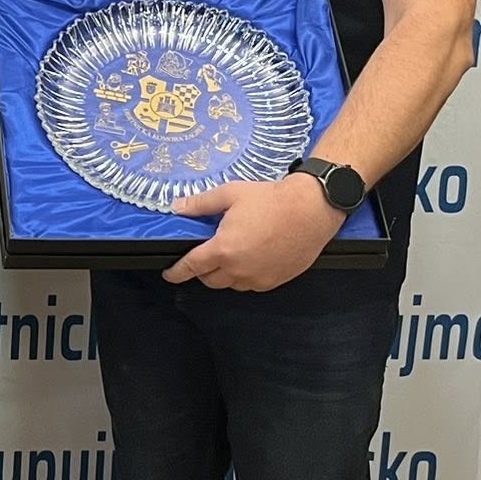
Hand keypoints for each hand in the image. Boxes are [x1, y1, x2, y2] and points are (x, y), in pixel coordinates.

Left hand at [165, 176, 342, 290]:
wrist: (311, 209)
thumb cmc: (271, 200)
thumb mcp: (230, 194)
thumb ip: (201, 204)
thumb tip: (178, 207)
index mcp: (223, 250)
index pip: (191, 267)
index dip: (177, 272)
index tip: (169, 274)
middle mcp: (239, 269)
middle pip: (210, 280)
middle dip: (202, 270)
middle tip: (206, 255)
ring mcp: (258, 278)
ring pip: (231, 284)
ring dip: (224, 274)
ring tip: (230, 255)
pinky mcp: (275, 280)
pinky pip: (252, 285)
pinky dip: (244, 276)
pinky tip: (250, 260)